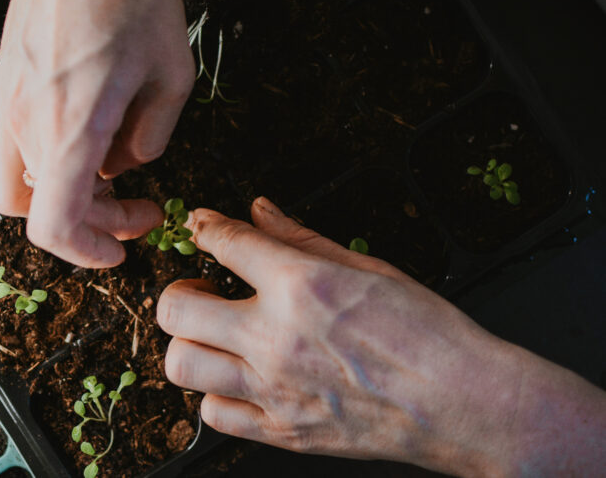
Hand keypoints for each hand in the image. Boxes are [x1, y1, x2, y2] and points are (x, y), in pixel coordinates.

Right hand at [0, 0, 193, 267]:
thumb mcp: (173, 74)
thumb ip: (152, 136)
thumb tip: (130, 162)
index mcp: (70, 128)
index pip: (54, 226)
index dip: (87, 252)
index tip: (118, 250)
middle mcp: (25, 121)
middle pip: (37, 210)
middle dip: (91, 222)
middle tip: (136, 209)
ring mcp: (4, 101)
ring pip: (6, 182)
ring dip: (51, 195)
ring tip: (95, 177)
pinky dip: (23, 162)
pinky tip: (58, 142)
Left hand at [157, 197, 605, 475]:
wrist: (464, 404)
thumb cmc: (427, 334)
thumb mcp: (368, 267)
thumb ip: (301, 238)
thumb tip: (259, 211)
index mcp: (300, 285)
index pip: (224, 243)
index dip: (204, 228)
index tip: (201, 227)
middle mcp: (275, 337)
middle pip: (176, 309)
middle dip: (178, 292)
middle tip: (201, 292)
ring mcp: (272, 388)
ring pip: (180, 364)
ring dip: (189, 344)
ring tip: (213, 337)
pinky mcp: (280, 430)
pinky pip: (212, 415)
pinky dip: (215, 395)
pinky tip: (237, 381)